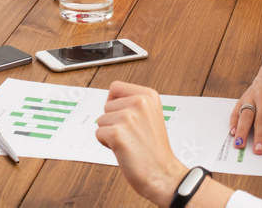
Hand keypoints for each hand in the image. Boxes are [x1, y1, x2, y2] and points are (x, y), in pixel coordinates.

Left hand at [96, 81, 188, 206]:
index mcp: (149, 95)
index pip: (116, 87)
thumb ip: (133, 103)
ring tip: (129, 142)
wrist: (163, 175)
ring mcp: (128, 117)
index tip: (127, 118)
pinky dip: (106, 144)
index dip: (116, 104)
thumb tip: (110, 100)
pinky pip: (98, 134)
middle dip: (114, 121)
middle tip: (131, 135)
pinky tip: (123, 149)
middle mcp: (139, 103)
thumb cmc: (155, 150)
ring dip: (110, 133)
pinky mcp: (117, 134)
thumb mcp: (150, 115)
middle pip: (107, 105)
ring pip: (101, 120)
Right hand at [230, 44, 261, 154]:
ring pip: (246, 115)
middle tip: (258, 151)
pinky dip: (234, 121)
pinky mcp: (244, 95)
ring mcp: (253, 95)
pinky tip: (233, 132)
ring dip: (243, 131)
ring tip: (239, 144)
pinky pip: (237, 109)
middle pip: (261, 119)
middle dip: (259, 136)